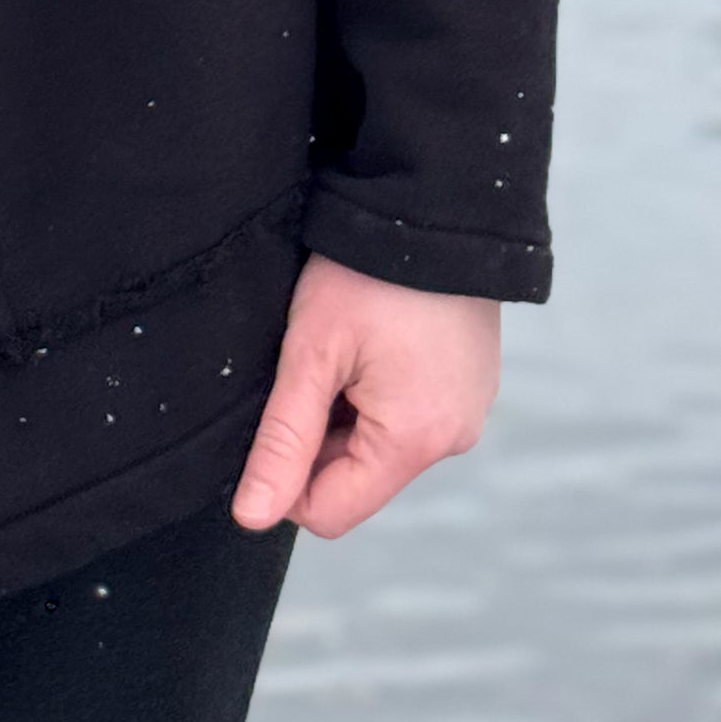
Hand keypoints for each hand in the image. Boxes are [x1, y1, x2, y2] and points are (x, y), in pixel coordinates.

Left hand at [231, 251, 499, 536]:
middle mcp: (453, 438)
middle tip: (312, 362)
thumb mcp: (312, 353)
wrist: (434, 203)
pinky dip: (379, 390)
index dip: (285, 477)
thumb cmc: (369, 272)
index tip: (273, 415)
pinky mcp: (470, 383)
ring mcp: (467, 410)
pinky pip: (409, 413)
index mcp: (416, 441)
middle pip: (356, 478)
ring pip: (380, 445)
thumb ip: (282, 441)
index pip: (329, 512)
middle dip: (320, 435)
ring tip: (345, 343)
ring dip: (348, 410)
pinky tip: (373, 340)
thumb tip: (250, 518)